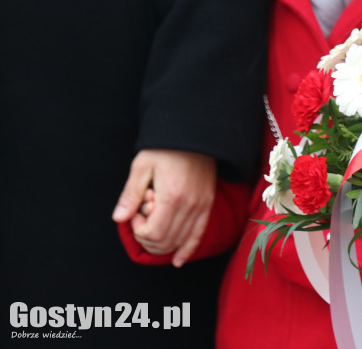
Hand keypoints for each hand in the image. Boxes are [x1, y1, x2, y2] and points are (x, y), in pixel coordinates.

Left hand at [111, 149, 215, 266]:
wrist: (196, 135)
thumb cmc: (166, 148)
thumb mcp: (142, 166)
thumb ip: (130, 195)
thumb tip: (118, 219)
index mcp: (171, 196)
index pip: (154, 233)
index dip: (138, 230)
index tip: (134, 212)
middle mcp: (190, 205)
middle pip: (166, 240)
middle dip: (147, 237)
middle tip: (141, 217)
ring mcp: (202, 206)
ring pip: (180, 241)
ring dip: (163, 241)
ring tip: (153, 224)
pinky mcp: (208, 205)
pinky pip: (198, 234)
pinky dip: (188, 249)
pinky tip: (178, 260)